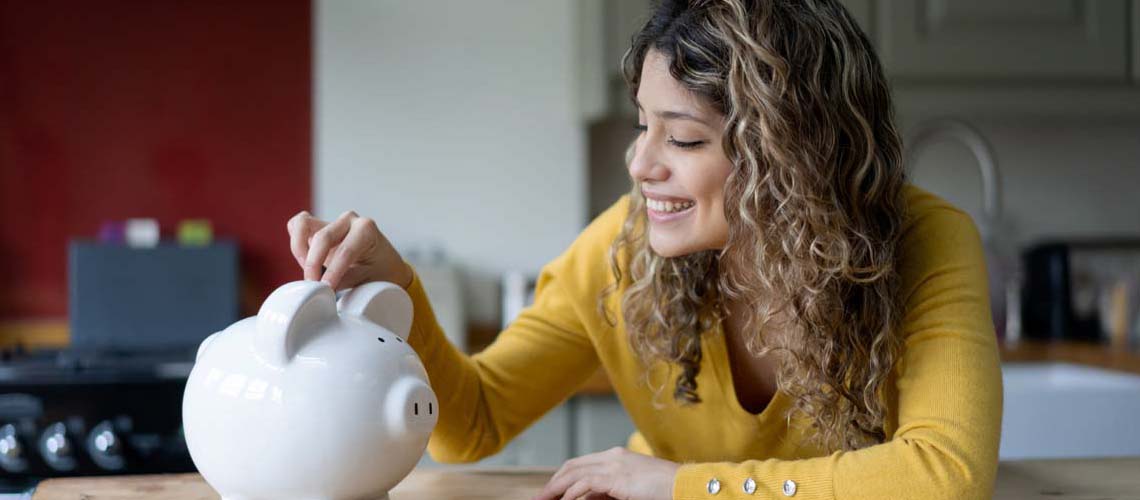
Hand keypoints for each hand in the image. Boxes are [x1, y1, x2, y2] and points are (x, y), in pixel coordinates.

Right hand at [286, 210, 412, 290]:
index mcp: (366, 230)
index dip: (332, 272)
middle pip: (321, 237)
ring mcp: (332, 221)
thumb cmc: (381, 271)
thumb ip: (345, 279)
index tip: (326, 288)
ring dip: (299, 250)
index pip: (344, 251)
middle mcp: (348, 220)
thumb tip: (321, 286)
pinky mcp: (318, 226)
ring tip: (308, 271)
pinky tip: (306, 261)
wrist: (384, 265)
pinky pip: (297, 226)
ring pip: (302, 224)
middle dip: (313, 264)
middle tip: (313, 286)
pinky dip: (296, 243)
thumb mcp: (369, 279)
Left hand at [532, 447, 678, 499]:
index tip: (551, 492)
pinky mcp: (617, 477)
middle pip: (573, 466)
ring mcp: (615, 465)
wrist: (684, 485)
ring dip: (556, 488)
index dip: (562, 477)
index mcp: (616, 456)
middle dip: (553, 482)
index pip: (581, 463)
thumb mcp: (629, 490)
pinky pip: (586, 484)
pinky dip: (571, 494)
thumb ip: (607, 492)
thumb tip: (585, 498)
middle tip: (540, 498)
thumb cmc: (663, 489)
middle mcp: (613, 456)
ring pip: (575, 474)